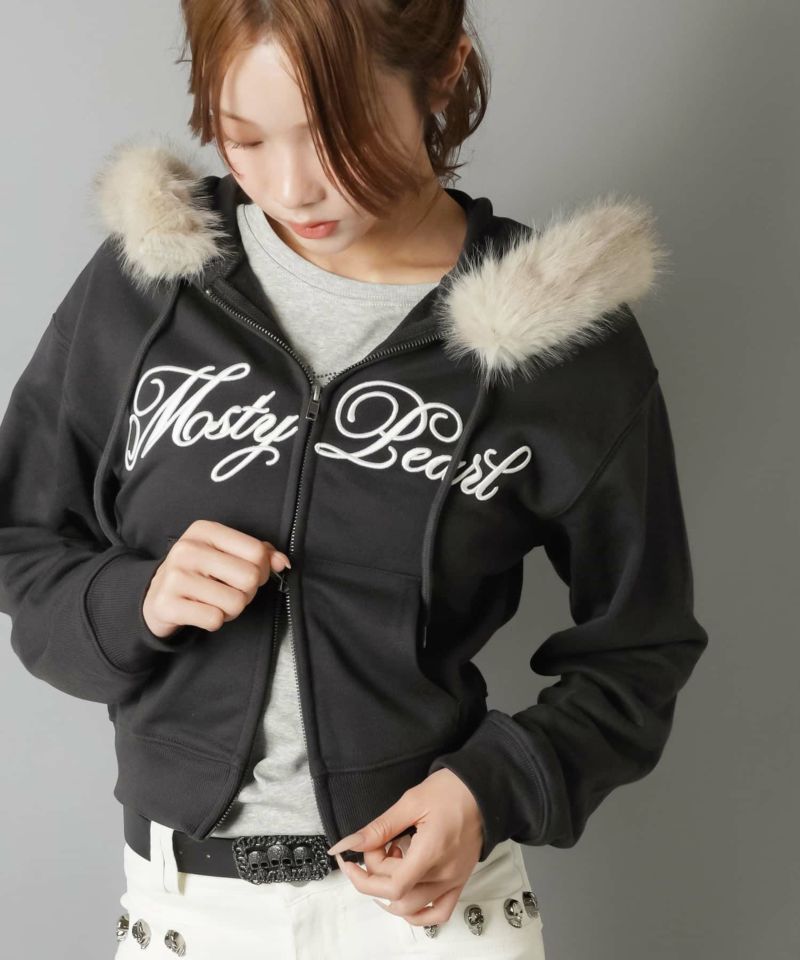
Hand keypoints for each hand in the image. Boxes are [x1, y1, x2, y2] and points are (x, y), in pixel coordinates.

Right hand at [142, 520, 290, 637]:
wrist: (156, 596)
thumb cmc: (200, 573)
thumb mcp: (226, 554)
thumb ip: (259, 554)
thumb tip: (283, 562)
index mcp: (205, 530)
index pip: (257, 552)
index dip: (262, 570)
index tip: (248, 574)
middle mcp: (188, 549)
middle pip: (250, 579)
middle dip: (247, 593)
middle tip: (229, 591)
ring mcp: (175, 576)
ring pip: (236, 602)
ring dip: (231, 610)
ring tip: (214, 601)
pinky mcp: (167, 604)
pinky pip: (215, 620)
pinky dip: (215, 622)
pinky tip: (201, 611)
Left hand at [326, 768, 484, 925]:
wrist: (483, 789)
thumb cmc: (452, 790)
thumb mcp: (410, 802)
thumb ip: (378, 828)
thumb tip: (348, 844)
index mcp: (432, 852)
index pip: (392, 886)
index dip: (364, 879)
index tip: (350, 862)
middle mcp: (444, 873)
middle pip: (398, 894)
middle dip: (376, 873)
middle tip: (376, 844)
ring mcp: (454, 880)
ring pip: (413, 907)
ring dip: (393, 890)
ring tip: (394, 859)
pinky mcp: (459, 881)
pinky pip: (439, 912)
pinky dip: (418, 913)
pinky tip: (405, 895)